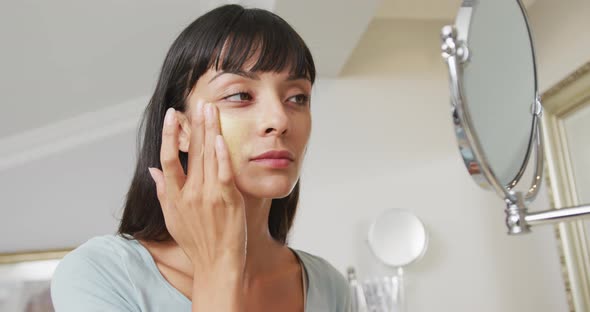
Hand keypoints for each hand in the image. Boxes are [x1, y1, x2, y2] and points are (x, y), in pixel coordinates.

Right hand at [148, 102, 246, 308]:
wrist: (217, 263)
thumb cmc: (196, 241)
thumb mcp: (173, 218)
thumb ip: (163, 191)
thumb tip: (151, 169)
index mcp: (175, 196)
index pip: (168, 159)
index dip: (169, 135)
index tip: (173, 115)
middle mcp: (190, 193)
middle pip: (190, 152)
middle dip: (194, 125)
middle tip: (198, 102)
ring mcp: (208, 196)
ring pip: (207, 157)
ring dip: (209, 130)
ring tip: (210, 109)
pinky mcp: (227, 200)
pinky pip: (223, 173)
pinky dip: (221, 155)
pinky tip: (220, 138)